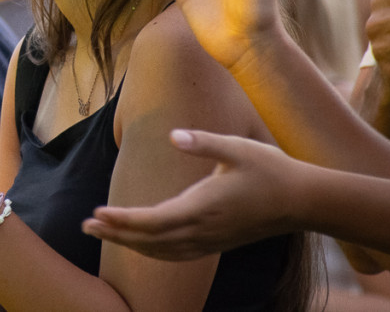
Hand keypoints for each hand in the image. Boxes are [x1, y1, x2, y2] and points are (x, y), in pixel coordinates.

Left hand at [81, 129, 295, 259]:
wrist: (303, 202)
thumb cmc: (270, 169)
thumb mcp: (237, 147)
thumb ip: (204, 141)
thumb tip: (174, 136)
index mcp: (202, 207)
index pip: (153, 220)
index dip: (123, 221)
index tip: (97, 214)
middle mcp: (203, 230)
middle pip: (150, 240)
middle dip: (116, 234)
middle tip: (85, 226)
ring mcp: (210, 240)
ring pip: (161, 251)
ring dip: (130, 243)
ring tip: (102, 233)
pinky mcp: (216, 243)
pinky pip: (176, 254)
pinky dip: (152, 250)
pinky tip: (141, 244)